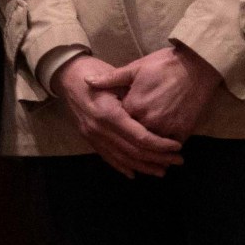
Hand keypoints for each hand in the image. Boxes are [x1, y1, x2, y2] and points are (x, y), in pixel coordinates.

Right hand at [51, 54, 183, 178]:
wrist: (67, 74)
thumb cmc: (96, 71)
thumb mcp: (118, 79)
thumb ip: (136, 99)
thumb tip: (161, 118)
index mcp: (109, 113)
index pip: (139, 137)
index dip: (160, 145)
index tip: (177, 147)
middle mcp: (99, 128)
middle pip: (133, 151)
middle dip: (157, 158)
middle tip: (177, 161)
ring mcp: (92, 135)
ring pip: (121, 158)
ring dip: (143, 166)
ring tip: (162, 170)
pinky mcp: (88, 138)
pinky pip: (107, 157)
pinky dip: (122, 166)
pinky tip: (135, 173)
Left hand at [118, 43, 222, 139]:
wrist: (197, 67)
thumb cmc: (163, 65)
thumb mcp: (134, 68)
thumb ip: (110, 79)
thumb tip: (86, 81)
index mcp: (134, 106)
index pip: (119, 122)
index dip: (117, 122)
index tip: (115, 122)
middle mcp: (149, 120)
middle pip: (134, 136)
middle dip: (131, 139)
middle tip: (129, 142)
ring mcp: (167, 127)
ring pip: (151, 144)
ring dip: (148, 147)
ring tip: (145, 149)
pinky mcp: (183, 131)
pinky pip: (170, 145)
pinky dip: (165, 147)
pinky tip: (162, 147)